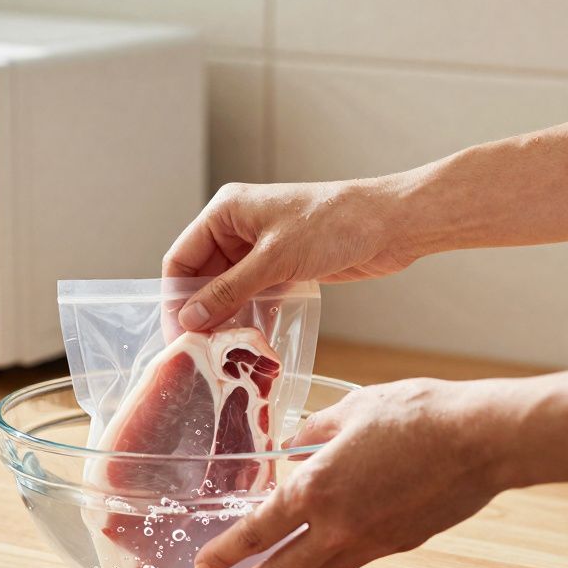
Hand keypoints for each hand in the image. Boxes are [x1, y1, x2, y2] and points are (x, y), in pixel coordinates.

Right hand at [163, 179, 427, 330]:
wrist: (392, 224)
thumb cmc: (334, 225)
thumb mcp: (275, 259)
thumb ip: (230, 290)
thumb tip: (191, 318)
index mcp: (226, 212)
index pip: (181, 258)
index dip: (175, 298)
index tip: (178, 335)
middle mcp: (238, 229)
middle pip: (203, 278)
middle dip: (201, 313)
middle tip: (200, 353)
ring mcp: (261, 249)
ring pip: (229, 291)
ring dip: (227, 319)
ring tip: (224, 355)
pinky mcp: (283, 267)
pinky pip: (255, 297)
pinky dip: (252, 318)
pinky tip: (252, 344)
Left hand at [193, 377, 518, 567]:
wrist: (480, 439)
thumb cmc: (417, 415)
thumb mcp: (353, 409)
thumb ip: (315, 428)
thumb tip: (294, 439)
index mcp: (316, 489)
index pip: (259, 531)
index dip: (227, 551)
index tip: (205, 564)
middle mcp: (338, 526)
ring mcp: (371, 541)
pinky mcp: (400, 544)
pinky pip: (350, 563)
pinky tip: (318, 565)